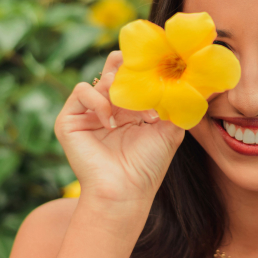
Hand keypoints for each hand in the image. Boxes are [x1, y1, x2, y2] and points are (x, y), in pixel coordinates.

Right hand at [54, 51, 184, 207]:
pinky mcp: (69, 120)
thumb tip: (188, 80)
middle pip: (113, 66)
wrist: (127, 191)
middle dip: (129, 70)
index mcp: (130, 106)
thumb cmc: (149, 164)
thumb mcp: (170, 128)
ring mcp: (88, 113)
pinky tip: (111, 123)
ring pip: (100, 78)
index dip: (145, 70)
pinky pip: (81, 91)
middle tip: (143, 84)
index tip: (161, 76)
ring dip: (120, 91)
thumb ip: (175, 103)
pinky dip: (99, 101)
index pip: (133, 73)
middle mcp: (109, 106)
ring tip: (134, 114)